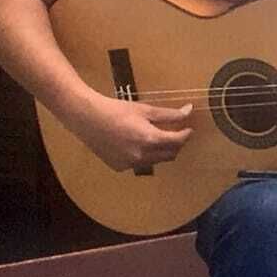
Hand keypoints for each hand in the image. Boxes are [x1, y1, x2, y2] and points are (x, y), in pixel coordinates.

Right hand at [72, 94, 194, 169]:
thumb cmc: (117, 110)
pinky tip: (138, 144)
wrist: (87, 118)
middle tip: (176, 133)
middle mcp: (141, 156)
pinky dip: (145, 156)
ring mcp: (130, 164)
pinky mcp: (119, 167)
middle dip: (176, 145)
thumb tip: (189, 110)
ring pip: (155, 161)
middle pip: (170, 155)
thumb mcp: (145, 110)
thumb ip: (169, 114)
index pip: (177, 142)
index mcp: (150, 140)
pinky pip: (140, 164)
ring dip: (161, 151)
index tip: (189, 129)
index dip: (186, 135)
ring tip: (158, 138)